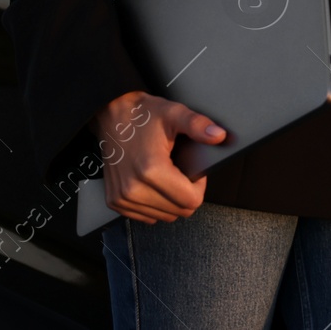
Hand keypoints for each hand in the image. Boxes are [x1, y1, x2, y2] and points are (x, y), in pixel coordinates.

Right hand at [91, 90, 226, 223]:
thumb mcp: (174, 113)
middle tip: (180, 171)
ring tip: (166, 175)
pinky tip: (153, 184)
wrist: (112, 115)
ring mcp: (122, 198)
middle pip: (179, 211)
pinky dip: (154, 205)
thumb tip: (218, 135)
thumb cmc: (142, 115)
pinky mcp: (115, 202)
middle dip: (186, 194)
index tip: (193, 171)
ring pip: (163, 216)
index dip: (199, 186)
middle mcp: (134, 189)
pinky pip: (146, 216)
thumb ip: (197, 125)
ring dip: (170, 201)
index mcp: (151, 170)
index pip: (191, 201)